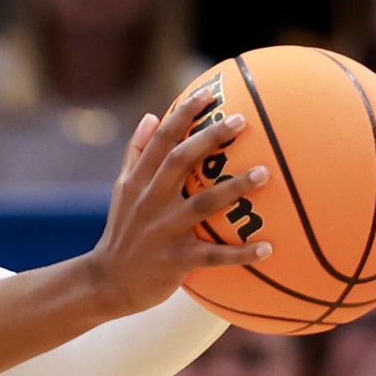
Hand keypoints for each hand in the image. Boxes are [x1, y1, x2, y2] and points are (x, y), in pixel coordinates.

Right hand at [87, 90, 271, 316]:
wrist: (107, 282)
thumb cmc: (122, 233)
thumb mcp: (122, 191)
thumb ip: (136, 154)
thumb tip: (150, 116)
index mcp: (138, 182)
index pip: (160, 140)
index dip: (182, 115)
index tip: (207, 93)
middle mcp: (149, 202)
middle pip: (180, 162)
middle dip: (210, 139)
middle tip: (242, 121)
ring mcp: (163, 231)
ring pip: (201, 205)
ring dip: (233, 189)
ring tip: (263, 174)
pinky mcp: (175, 260)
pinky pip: (213, 255)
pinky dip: (240, 253)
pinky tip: (268, 247)